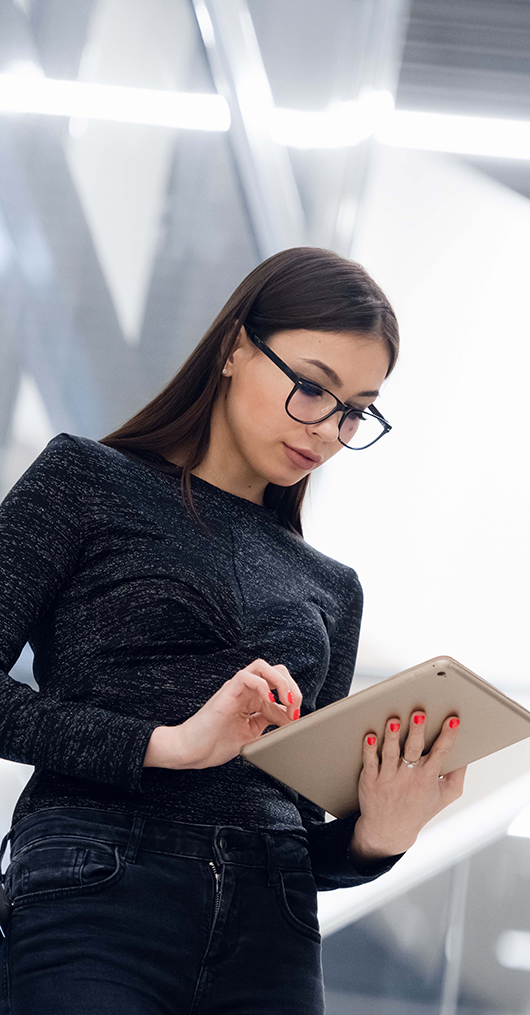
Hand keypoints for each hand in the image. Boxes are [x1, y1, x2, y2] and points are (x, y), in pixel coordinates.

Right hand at [173, 658, 301, 768]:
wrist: (192, 751)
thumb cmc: (216, 743)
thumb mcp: (252, 733)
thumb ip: (268, 722)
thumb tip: (290, 717)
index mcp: (253, 700)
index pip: (280, 688)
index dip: (293, 703)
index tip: (296, 720)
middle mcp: (246, 690)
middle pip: (276, 671)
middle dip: (292, 687)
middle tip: (294, 708)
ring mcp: (236, 689)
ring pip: (264, 666)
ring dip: (280, 681)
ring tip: (286, 700)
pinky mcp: (227, 691)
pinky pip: (248, 676)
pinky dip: (263, 685)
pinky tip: (268, 702)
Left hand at [349, 710, 466, 862]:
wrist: (390, 830)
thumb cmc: (420, 807)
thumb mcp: (446, 795)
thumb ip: (458, 774)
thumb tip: (467, 751)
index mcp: (428, 777)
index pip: (441, 753)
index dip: (448, 736)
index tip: (453, 720)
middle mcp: (408, 777)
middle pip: (413, 750)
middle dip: (417, 731)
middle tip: (419, 714)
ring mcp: (388, 778)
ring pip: (390, 754)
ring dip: (391, 737)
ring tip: (393, 721)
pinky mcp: (370, 780)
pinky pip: (369, 762)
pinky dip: (369, 750)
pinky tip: (369, 736)